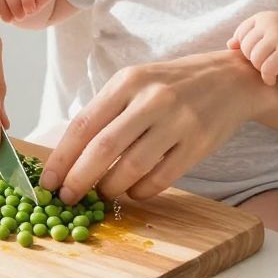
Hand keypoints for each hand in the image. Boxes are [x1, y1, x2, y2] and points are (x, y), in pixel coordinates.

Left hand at [39, 49, 267, 205]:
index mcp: (128, 82)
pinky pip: (161, 179)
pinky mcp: (197, 144)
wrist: (230, 78)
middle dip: (78, 180)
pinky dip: (141, 191)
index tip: (47, 183)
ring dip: (110, 188)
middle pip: (103, 150)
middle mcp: (151, 100)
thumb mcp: (136, 83)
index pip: (83, 125)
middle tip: (67, 198)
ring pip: (131, 168)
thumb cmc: (172, 84)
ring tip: (102, 194)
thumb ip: (105, 113)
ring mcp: (177, 122)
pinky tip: (133, 191)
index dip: (60, 159)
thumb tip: (69, 158)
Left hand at [229, 11, 277, 85]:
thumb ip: (248, 36)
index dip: (247, 49)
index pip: (241, 36)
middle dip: (254, 60)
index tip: (261, 54)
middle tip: (267, 63)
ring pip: (255, 59)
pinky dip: (268, 77)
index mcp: (264, 17)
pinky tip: (273, 79)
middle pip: (246, 48)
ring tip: (271, 69)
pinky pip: (267, 69)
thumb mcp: (267, 34)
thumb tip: (230, 45)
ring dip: (261, 69)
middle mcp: (271, 23)